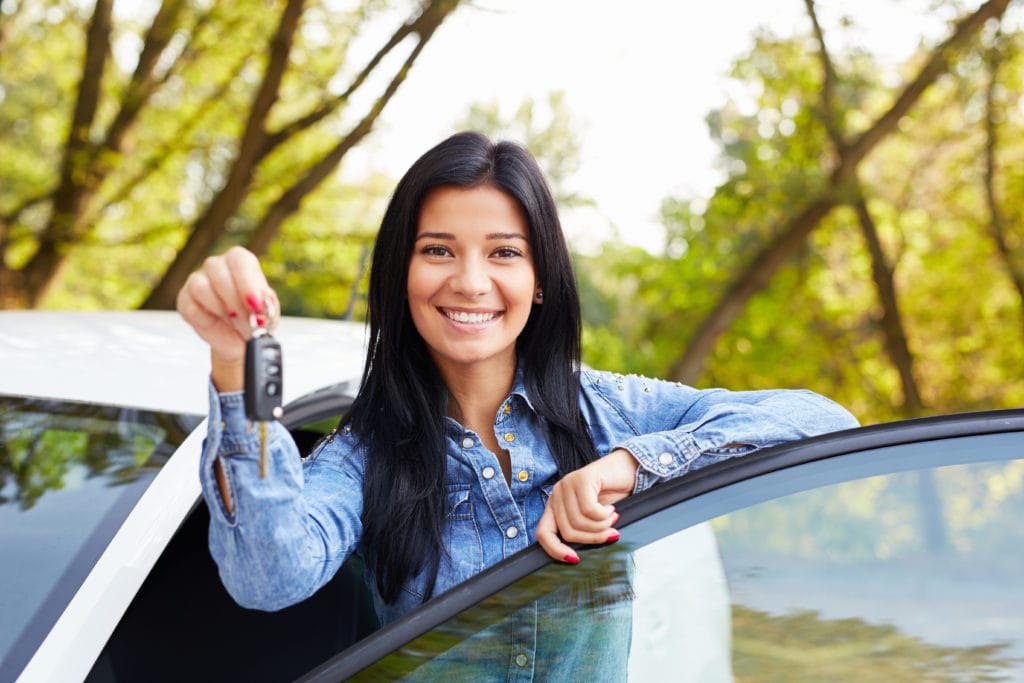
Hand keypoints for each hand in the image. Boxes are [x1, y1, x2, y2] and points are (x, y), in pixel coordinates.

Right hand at [176, 246, 277, 390]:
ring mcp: (197, 281)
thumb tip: (264, 296)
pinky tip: (215, 322)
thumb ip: (268, 303)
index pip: (239, 260)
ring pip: (200, 287)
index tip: (255, 305)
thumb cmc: (255, 321)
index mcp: (240, 262)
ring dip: (220, 309)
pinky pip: (190, 306)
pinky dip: (205, 319)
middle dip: (234, 300)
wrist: (238, 340)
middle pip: (218, 271)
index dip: (247, 282)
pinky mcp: (185, 299)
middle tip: (247, 320)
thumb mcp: (268, 313)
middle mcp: (217, 266)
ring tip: (234, 322)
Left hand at [535, 448, 638, 562]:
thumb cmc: (611, 495)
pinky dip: (604, 515)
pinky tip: (610, 509)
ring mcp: (567, 485)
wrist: (628, 470)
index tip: (575, 558)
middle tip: (610, 532)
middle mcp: (557, 494)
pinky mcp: (581, 479)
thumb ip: (580, 531)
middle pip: (567, 531)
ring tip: (612, 518)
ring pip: (579, 522)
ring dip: (602, 526)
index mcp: (555, 506)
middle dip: (593, 538)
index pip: (543, 533)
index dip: (556, 551)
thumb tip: (574, 557)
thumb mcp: (592, 518)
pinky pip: (590, 510)